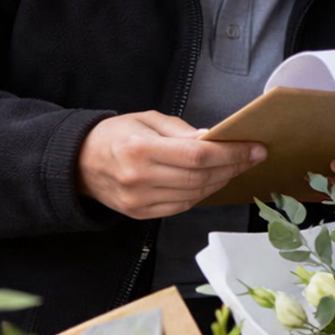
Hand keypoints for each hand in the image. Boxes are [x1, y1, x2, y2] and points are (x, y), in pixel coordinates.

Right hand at [77, 110, 265, 218]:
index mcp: (141, 149)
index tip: (255, 148)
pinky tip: (212, 181)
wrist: (79, 163)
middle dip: (233, 167)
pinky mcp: (141, 214)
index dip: (231, 154)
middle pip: (200, 177)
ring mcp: (140, 201)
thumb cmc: (115, 135)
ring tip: (236, 167)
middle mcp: (140, 178)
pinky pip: (182, 206)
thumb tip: (213, 140)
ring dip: (221, 181)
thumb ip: (181, 131)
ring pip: (195, 195)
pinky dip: (202, 194)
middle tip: (253, 157)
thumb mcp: (146, 119)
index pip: (198, 156)